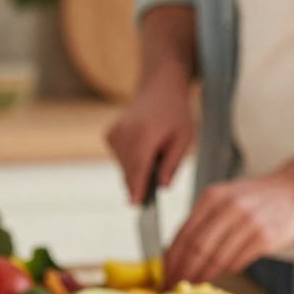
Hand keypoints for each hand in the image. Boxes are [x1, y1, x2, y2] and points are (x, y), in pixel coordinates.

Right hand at [107, 75, 194, 203]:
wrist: (158, 88)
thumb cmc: (175, 113)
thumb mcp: (184, 138)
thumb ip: (172, 164)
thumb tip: (161, 186)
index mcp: (144, 135)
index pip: (138, 168)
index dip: (137, 189)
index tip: (135, 205)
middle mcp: (124, 134)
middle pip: (130, 171)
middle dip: (142, 181)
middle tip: (158, 172)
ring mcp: (114, 134)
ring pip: (124, 166)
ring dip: (138, 168)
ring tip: (154, 149)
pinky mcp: (109, 135)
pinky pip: (120, 158)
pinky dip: (131, 159)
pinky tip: (143, 145)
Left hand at [162, 170, 293, 284]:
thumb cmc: (257, 197)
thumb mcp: (225, 196)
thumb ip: (203, 219)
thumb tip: (177, 251)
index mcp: (213, 197)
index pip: (184, 235)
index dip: (172, 260)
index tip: (164, 275)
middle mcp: (228, 208)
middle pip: (197, 249)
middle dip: (182, 273)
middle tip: (174, 287)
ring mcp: (247, 223)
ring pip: (217, 259)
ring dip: (203, 276)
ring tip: (195, 286)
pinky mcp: (264, 238)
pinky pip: (237, 262)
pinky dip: (227, 270)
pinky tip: (222, 273)